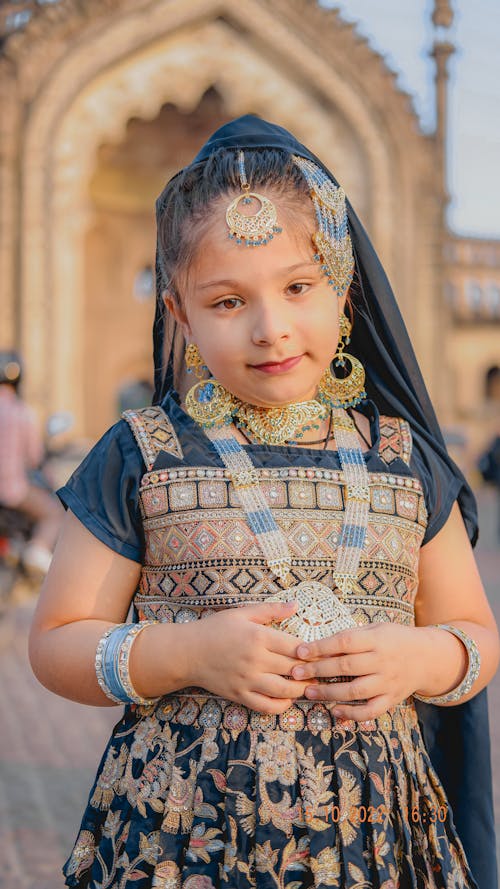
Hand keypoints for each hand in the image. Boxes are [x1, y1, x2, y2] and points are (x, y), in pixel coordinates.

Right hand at [186, 600, 309, 713]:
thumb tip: (296, 605)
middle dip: (311, 670)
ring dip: (301, 690)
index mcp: (258, 637)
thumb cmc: (216, 629)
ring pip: (284, 690)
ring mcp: (247, 680)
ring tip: (309, 685)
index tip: (321, 652)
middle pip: (293, 668)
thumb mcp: (242, 613)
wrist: (187, 652)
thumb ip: (271, 609)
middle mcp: (255, 660)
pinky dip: (282, 705)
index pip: (295, 646)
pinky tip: (288, 698)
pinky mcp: (240, 695)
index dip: (312, 651)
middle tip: (323, 670)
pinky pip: (266, 706)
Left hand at [290, 623, 431, 720]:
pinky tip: (335, 711)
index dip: (320, 647)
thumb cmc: (394, 639)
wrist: (428, 657)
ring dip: (329, 693)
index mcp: (376, 639)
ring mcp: (388, 682)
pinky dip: (352, 714)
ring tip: (308, 692)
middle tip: (295, 673)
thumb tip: (319, 644)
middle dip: (317, 670)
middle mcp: (382, 661)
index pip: (344, 642)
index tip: (300, 651)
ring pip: (355, 691)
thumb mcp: (376, 628)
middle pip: (345, 667)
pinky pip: (370, 710)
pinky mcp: (392, 699)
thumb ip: (352, 637)